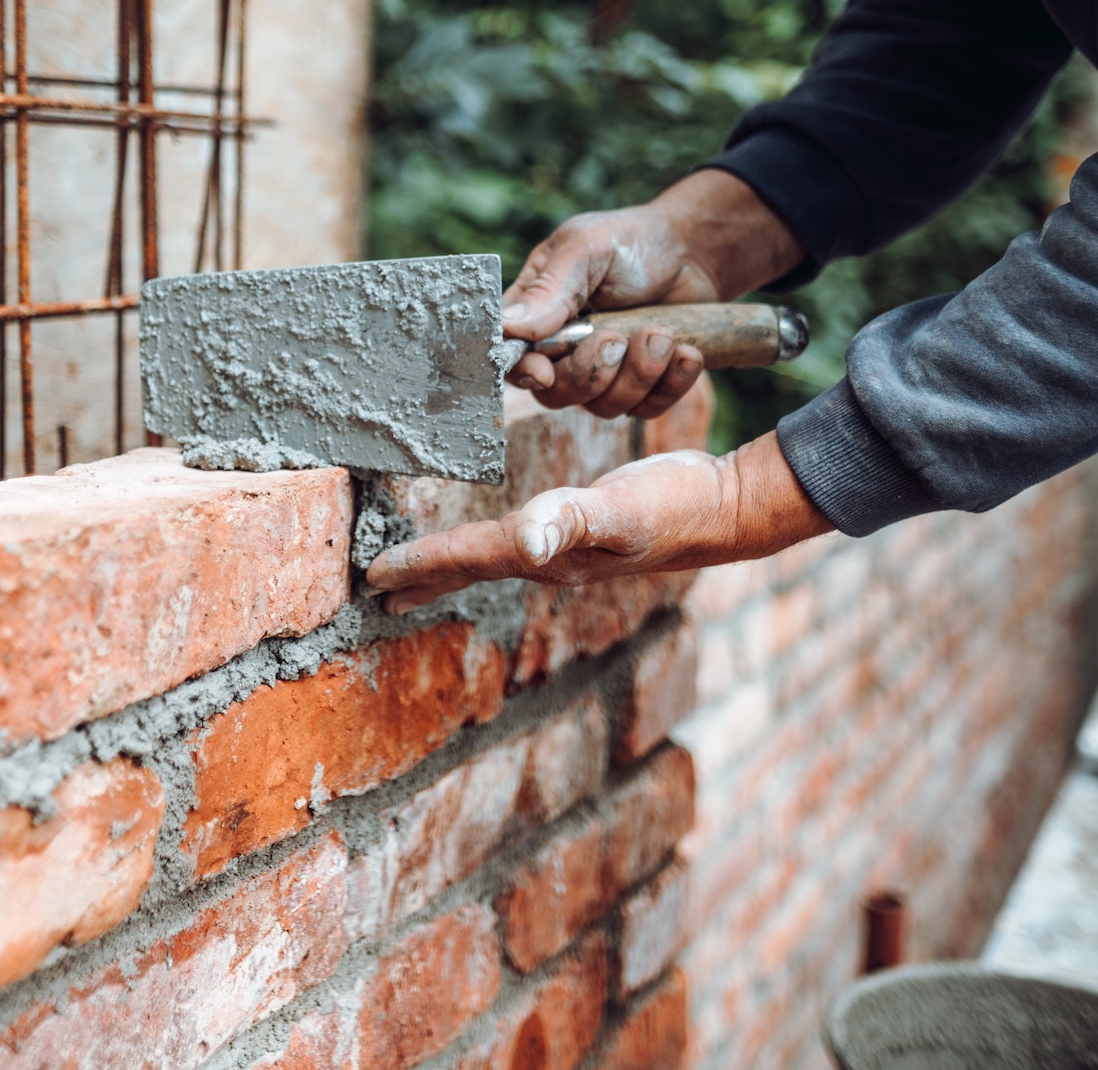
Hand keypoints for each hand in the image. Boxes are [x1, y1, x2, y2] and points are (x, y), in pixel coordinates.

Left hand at [363, 432, 831, 612]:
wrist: (727, 511)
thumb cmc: (674, 506)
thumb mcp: (619, 508)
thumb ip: (570, 521)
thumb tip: (524, 538)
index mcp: (544, 555)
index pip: (466, 558)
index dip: (417, 563)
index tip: (369, 574)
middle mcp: (548, 560)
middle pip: (469, 570)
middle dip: (422, 579)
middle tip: (375, 591)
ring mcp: (567, 553)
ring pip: (490, 561)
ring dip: (450, 567)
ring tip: (417, 575)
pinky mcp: (583, 534)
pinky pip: (518, 544)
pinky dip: (487, 547)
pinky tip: (498, 543)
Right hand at [503, 169, 803, 418]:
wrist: (694, 251)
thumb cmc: (630, 243)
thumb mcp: (584, 249)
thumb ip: (549, 288)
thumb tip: (508, 328)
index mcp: (536, 315)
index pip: (512, 359)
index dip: (524, 372)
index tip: (545, 370)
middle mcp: (563, 350)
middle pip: (555, 394)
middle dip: (591, 372)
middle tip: (618, 337)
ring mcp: (603, 373)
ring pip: (603, 407)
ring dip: (638, 373)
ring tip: (663, 334)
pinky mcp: (642, 387)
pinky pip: (647, 410)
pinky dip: (671, 382)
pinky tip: (686, 350)